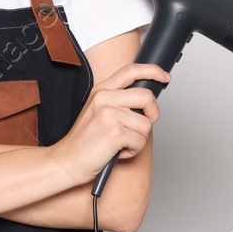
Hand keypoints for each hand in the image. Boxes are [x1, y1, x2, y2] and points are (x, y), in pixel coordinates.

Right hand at [48, 61, 169, 182]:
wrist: (67, 161)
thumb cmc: (85, 141)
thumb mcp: (98, 112)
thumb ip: (118, 101)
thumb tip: (147, 102)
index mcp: (101, 90)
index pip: (131, 70)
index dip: (153, 71)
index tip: (165, 77)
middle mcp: (104, 98)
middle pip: (147, 97)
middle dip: (152, 114)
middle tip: (141, 127)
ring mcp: (108, 114)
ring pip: (146, 124)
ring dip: (139, 139)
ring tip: (121, 143)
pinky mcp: (114, 132)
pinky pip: (141, 141)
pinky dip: (133, 151)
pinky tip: (118, 151)